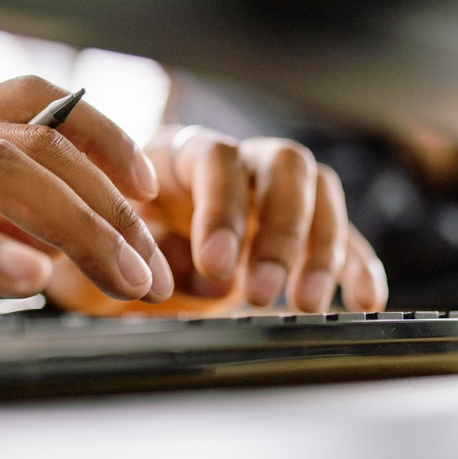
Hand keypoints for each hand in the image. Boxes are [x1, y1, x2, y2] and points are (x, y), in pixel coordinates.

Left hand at [47, 126, 387, 316]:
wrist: (118, 255)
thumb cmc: (106, 239)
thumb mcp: (94, 243)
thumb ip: (115, 247)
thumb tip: (148, 267)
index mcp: (179, 154)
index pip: (214, 159)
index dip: (221, 209)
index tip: (215, 266)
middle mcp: (237, 162)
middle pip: (283, 165)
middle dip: (279, 230)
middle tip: (264, 290)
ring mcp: (275, 193)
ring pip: (321, 193)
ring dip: (320, 249)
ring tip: (307, 304)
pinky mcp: (304, 229)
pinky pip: (345, 236)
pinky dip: (357, 266)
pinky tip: (363, 301)